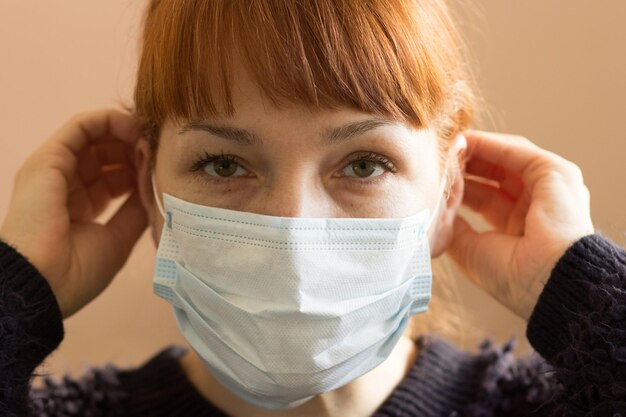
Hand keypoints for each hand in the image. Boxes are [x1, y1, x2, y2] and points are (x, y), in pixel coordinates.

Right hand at [0, 109, 147, 317]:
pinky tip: (135, 129)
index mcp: (79, 208)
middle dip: (137, 151)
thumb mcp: (118, 239)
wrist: (44, 283)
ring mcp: (55, 170)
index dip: (140, 172)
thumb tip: (154, 187)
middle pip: (106, 156)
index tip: (164, 172)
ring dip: (128, 133)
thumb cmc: (78, 271)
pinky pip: (81, 126)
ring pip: (95, 137)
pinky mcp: (49, 158)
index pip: (113, 179)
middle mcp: (65, 185)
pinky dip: (110, 121)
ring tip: (153, 142)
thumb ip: (136, 211)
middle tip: (162, 154)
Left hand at [447, 130, 594, 319]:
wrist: (547, 281)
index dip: (459, 186)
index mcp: (518, 229)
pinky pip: (518, 151)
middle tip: (438, 158)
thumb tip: (437, 211)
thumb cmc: (510, 275)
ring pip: (506, 159)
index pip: (484, 197)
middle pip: (494, 175)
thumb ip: (453, 228)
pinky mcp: (557, 173)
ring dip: (476, 151)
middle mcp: (536, 206)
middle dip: (465, 165)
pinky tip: (466, 141)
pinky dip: (491, 144)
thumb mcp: (470, 250)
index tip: (434, 178)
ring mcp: (549, 189)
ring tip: (448, 146)